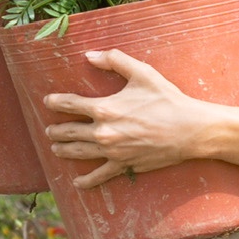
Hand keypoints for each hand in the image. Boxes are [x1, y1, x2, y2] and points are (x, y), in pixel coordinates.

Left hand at [39, 49, 211, 190]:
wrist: (190, 130)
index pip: (70, 104)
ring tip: (55, 148)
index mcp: (104, 108)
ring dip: (63, 150)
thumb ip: (115, 60)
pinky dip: (86, 180)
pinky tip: (77, 182)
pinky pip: (99, 176)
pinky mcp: (124, 165)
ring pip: (78, 152)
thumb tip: (89, 55)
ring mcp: (112, 151)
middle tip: (49, 130)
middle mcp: (103, 132)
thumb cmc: (167, 99)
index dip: (56, 102)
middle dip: (56, 130)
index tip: (48, 102)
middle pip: (69, 131)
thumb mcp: (143, 73)